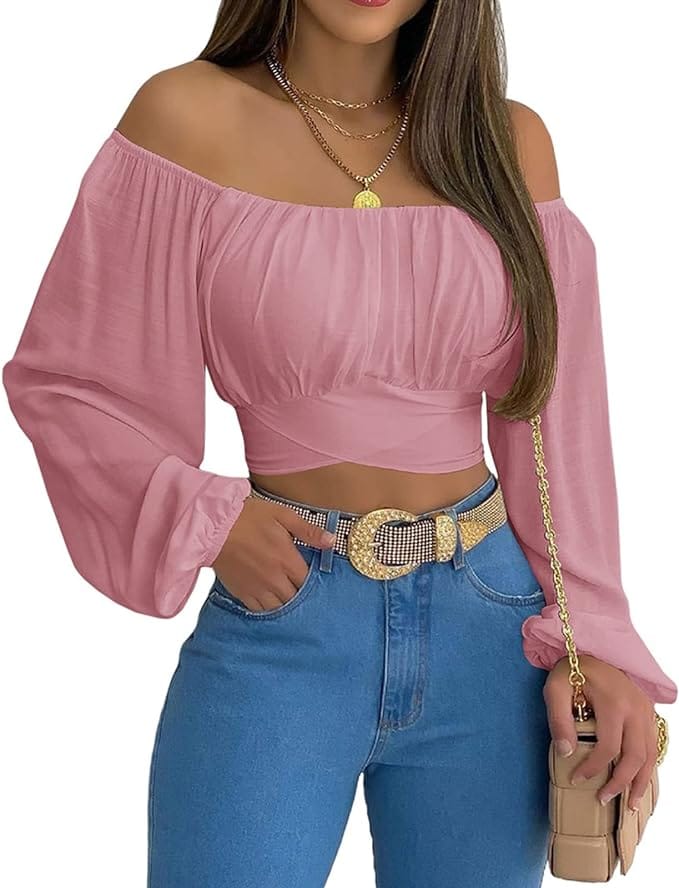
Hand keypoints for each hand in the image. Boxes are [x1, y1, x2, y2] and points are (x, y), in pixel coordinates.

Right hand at [209, 495, 335, 611]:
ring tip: (289, 598)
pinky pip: (260, 610)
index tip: (314, 579)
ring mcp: (257, 588)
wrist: (213, 526)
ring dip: (287, 604)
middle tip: (303, 590)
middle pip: (296, 599)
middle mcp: (274, 579)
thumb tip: (331, 542)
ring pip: (280, 608)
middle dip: (302, 596)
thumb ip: (309, 531)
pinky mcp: (242, 592)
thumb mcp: (283, 515)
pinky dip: (268, 609)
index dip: (314, 583)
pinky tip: (272, 602)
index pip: (309, 582)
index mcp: (287, 560)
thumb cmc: (248, 517)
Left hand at [544, 653, 656, 811]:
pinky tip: (641, 780)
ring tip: (630, 804)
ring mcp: (646, 710)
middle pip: (635, 756)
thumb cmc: (573, 667)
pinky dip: (649, 766)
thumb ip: (558, 719)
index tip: (577, 779)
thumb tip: (566, 753)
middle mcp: (636, 709)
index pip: (608, 748)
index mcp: (614, 703)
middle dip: (620, 783)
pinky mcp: (649, 710)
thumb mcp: (555, 688)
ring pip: (650, 754)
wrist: (594, 645)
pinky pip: (654, 744)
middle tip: (603, 799)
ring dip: (641, 781)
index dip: (593, 768)